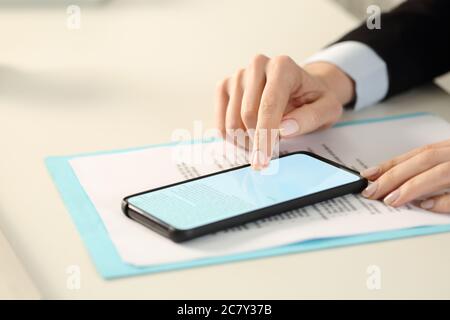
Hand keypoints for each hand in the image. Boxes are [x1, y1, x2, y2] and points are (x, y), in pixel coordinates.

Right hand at [215, 55, 354, 168]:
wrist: (302, 87)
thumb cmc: (314, 99)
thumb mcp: (327, 109)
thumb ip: (309, 118)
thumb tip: (284, 129)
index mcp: (282, 67)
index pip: (269, 106)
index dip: (264, 137)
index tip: (262, 161)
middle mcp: (257, 65)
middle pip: (247, 115)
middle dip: (258, 140)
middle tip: (273, 149)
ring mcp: (239, 75)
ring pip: (232, 121)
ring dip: (246, 141)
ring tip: (263, 140)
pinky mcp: (225, 86)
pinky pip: (221, 122)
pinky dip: (233, 137)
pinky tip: (248, 136)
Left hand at [360, 139, 449, 212]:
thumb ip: (431, 170)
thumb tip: (397, 184)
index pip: (418, 153)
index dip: (391, 164)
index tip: (367, 175)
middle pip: (424, 160)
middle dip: (394, 176)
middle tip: (371, 191)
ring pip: (440, 172)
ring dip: (412, 186)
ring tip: (390, 200)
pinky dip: (442, 200)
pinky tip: (425, 206)